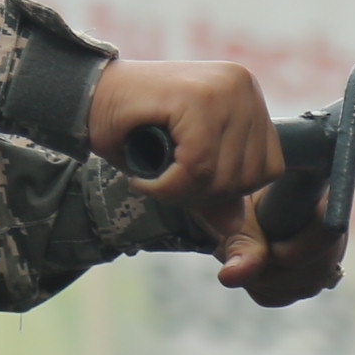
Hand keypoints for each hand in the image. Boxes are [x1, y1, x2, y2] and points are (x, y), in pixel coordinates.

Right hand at [88, 58, 345, 307]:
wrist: (85, 101)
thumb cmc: (135, 136)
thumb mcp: (189, 175)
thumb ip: (223, 207)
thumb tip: (245, 269)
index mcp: (249, 97)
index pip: (269, 168)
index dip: (224, 189)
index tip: (184, 176)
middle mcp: (242, 85)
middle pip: (249, 175)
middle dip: (201, 193)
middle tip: (164, 177)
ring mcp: (222, 87)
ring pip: (221, 174)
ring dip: (180, 191)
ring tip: (154, 174)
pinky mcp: (196, 96)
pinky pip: (197, 166)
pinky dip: (167, 185)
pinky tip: (145, 174)